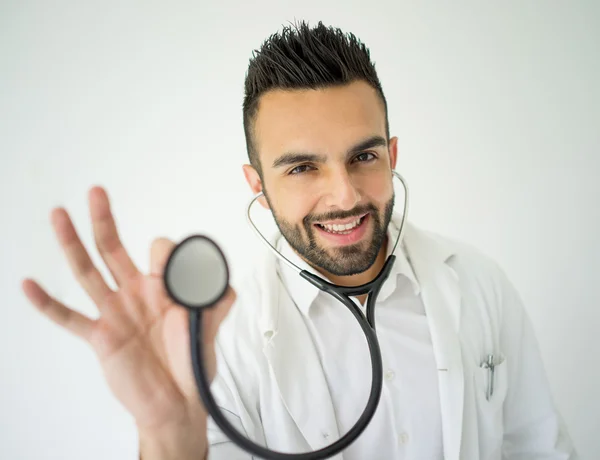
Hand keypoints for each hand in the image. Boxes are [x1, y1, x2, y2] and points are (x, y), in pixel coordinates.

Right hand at [21, 186, 235, 432]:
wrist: (177, 400)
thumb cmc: (192, 361)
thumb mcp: (210, 326)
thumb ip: (218, 302)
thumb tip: (225, 284)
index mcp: (162, 287)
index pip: (160, 251)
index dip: (169, 256)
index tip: (182, 275)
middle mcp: (135, 293)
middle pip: (114, 248)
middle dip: (105, 219)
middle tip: (96, 191)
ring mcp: (115, 312)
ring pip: (88, 271)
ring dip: (72, 243)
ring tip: (58, 214)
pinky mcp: (100, 337)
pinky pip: (69, 318)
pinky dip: (48, 303)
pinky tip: (28, 284)